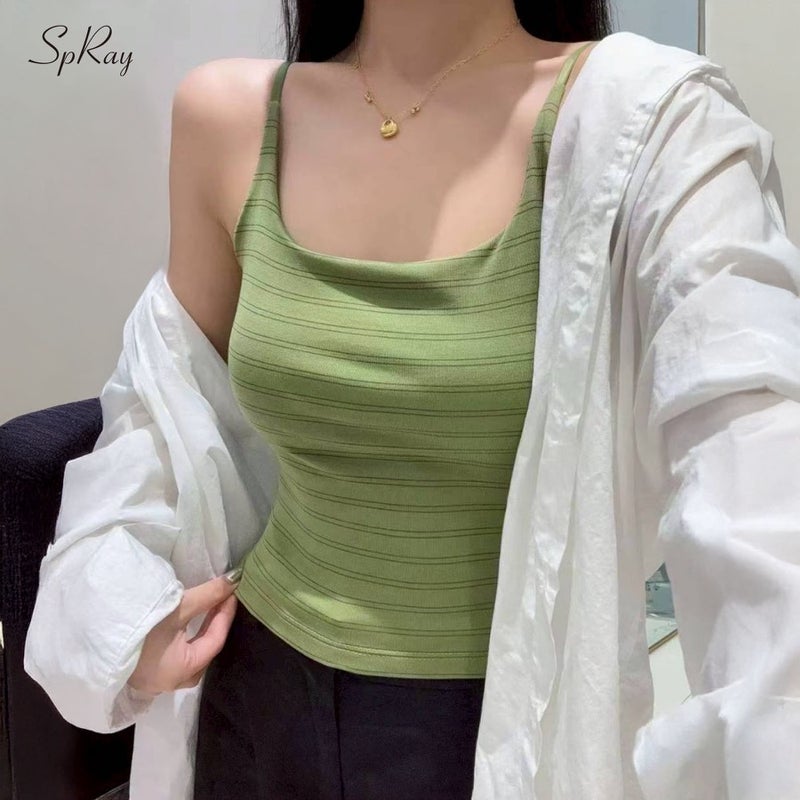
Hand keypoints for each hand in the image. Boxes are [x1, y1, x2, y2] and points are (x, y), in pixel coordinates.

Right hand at [126, 571, 241, 694]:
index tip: (232, 591)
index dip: (226, 614)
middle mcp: (169, 682)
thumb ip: (208, 595)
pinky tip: (183, 630)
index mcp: (181, 671)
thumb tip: (235, 579)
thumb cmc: (140, 624)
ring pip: (189, 660)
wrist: (90, 633)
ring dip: (199, 638)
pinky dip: (184, 644)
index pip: (215, 640)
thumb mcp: (177, 607)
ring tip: (205, 614)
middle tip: (221, 602)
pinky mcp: (141, 672)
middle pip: (204, 655)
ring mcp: (154, 680)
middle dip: (215, 629)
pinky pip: (173, 660)